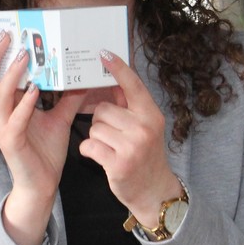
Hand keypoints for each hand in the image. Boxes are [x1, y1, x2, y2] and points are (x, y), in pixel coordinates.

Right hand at [0, 31, 84, 244]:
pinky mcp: (11, 143)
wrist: (42, 186)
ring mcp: (3, 128)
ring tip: (24, 57)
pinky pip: (14, 120)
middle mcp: (1, 114)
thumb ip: (68, 99)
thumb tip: (82, 78)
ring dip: (10, 74)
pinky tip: (35, 91)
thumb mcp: (60, 119)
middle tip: (7, 36)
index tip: (10, 32)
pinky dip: (24, 104)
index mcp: (10, 106)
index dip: (0, 53)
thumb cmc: (46, 153)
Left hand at [78, 50, 180, 221]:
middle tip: (113, 136)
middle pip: (102, 109)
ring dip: (96, 137)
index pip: (133, 85)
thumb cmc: (145, 155)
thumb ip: (131, 106)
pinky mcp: (118, 164)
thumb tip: (112, 80)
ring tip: (110, 148)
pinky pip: (89, 145)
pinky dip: (89, 150)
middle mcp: (144, 128)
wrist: (154, 191)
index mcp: (151, 115)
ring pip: (94, 127)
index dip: (117, 68)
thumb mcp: (145, 128)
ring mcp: (132, 146)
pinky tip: (101, 157)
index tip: (104, 53)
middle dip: (100, 120)